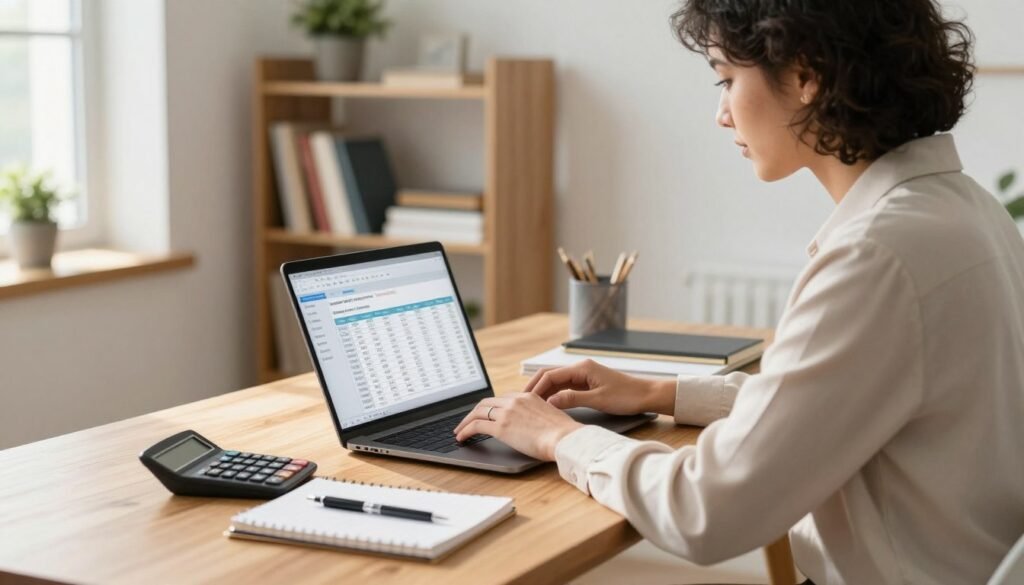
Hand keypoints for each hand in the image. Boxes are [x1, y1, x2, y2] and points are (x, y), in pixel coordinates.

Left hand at [453, 393, 583, 460]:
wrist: (565, 438)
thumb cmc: (564, 433)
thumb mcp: (551, 417)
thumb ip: (539, 416)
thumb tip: (536, 427)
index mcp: (528, 396)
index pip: (503, 398)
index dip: (491, 407)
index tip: (486, 414)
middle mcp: (515, 400)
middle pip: (487, 403)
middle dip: (474, 412)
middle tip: (467, 422)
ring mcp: (507, 412)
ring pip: (478, 412)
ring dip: (466, 421)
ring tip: (460, 431)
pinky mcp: (501, 427)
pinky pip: (476, 425)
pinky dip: (465, 430)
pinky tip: (462, 437)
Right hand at [524, 359, 674, 415]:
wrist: (646, 396)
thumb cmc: (626, 396)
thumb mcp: (598, 400)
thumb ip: (572, 399)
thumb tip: (550, 401)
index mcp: (582, 368)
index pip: (551, 375)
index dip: (536, 387)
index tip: (525, 400)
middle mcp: (581, 368)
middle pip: (550, 376)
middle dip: (535, 387)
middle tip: (521, 402)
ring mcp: (584, 376)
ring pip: (557, 382)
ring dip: (544, 392)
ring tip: (531, 405)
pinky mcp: (587, 384)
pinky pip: (565, 387)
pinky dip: (555, 395)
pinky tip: (548, 405)